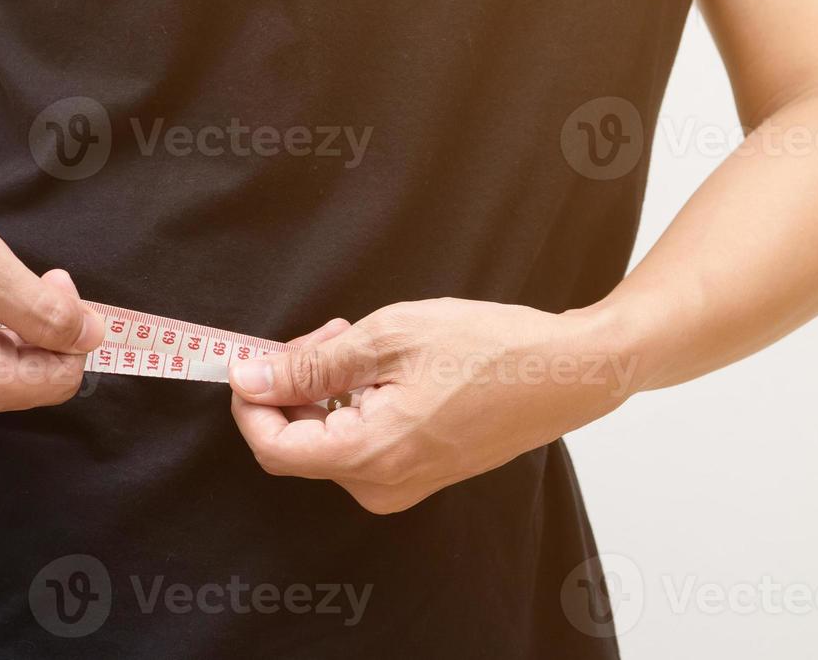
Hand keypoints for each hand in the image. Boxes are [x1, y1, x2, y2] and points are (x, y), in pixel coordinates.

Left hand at [229, 298, 638, 513]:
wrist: (566, 373)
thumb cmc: (491, 349)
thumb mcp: (390, 337)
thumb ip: (313, 364)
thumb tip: (252, 378)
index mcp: (371, 454)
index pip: (273, 448)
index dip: (251, 402)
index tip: (252, 360)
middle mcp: (382, 484)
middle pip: (297, 444)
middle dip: (294, 386)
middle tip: (328, 332)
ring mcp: (403, 484)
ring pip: (327, 441)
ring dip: (324, 389)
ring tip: (358, 339)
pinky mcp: (419, 472)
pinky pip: (360, 444)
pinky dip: (352, 403)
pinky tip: (379, 365)